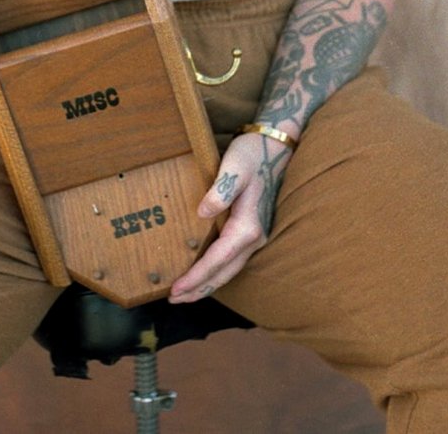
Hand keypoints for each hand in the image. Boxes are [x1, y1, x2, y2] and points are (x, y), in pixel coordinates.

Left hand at [168, 132, 292, 303]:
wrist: (274, 149)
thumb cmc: (252, 155)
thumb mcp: (235, 167)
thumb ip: (220, 190)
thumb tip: (202, 213)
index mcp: (248, 226)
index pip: (218, 260)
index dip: (196, 276)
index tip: (176, 288)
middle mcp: (254, 238)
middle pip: (224, 273)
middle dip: (199, 289)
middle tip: (173, 300)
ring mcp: (255, 236)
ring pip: (229, 270)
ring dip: (208, 284)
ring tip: (185, 294)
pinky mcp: (251, 231)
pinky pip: (231, 259)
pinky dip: (216, 271)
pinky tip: (204, 273)